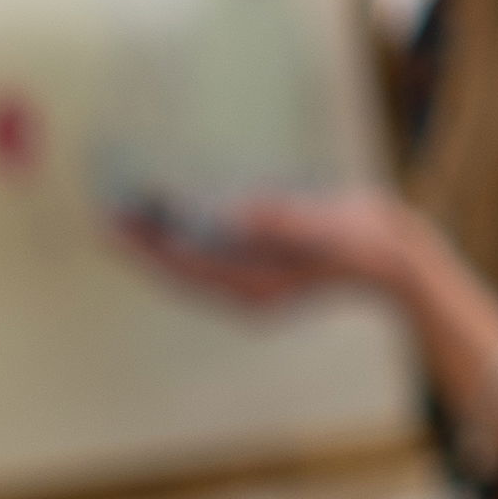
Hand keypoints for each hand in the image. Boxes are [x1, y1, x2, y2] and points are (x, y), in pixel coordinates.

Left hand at [112, 181, 419, 313]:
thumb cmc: (362, 243)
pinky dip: (185, 233)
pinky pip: (207, 254)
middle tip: (103, 213)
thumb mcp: (323, 229)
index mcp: (252, 288)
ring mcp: (251, 282)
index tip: (111, 226)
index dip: (143, 247)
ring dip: (158, 237)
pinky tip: (172, 209)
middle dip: (141, 242)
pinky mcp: (259, 268)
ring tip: (126, 208)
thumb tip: (237, 216)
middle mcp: (243, 290)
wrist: (394, 256)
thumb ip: (282, 223)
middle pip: (177, 267)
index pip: (183, 268)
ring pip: (189, 262)